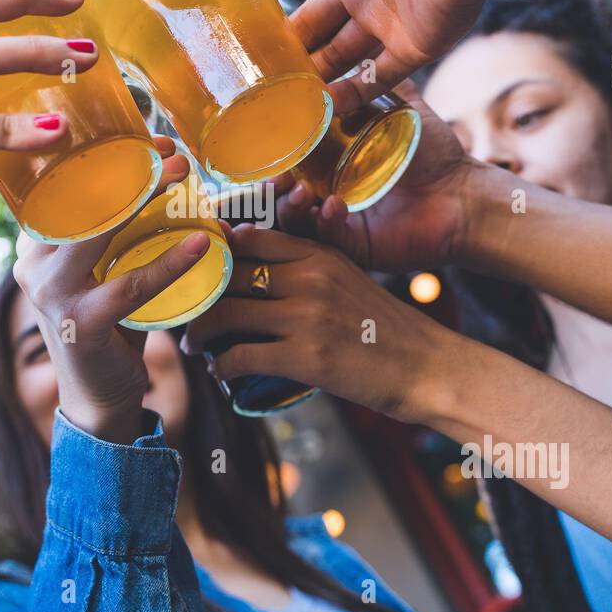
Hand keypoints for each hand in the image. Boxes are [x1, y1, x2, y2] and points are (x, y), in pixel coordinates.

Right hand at [12, 147, 207, 442]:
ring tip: (184, 176)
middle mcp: (33, 265)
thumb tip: (172, 180)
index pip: (64, 188)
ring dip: (146, 199)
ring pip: (100, 233)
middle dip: (127, 168)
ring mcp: (52, 295)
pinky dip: (168, 263)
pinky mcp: (80, 324)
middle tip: (171, 150)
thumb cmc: (110, 324)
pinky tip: (199, 245)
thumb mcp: (103, 271)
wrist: (99, 398)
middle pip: (80, 201)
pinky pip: (130, 284)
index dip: (105, 156)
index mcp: (36, 246)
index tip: (148, 138)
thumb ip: (118, 233)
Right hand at [127, 0, 495, 99]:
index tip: (214, 29)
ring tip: (267, 116)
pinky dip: (351, 103)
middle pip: (312, 21)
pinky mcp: (418, 44)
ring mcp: (390, 10)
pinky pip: (382, 83)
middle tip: (237, 87)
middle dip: (280, 52)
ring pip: (344, 57)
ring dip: (310, 84)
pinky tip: (315, 125)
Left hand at [181, 225, 447, 422]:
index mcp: (320, 253)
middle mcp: (311, 277)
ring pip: (226, 314)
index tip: (199, 271)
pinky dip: (222, 366)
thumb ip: (308, 269)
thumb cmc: (382, 327)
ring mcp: (307, 316)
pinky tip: (220, 372)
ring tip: (194, 344)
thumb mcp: (349, 279)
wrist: (425, 367)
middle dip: (199, 295)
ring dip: (200, 333)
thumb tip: (253, 274)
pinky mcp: (305, 357)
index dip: (216, 254)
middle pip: (230, 275)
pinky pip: (241, 356)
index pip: (251, 239)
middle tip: (186, 311)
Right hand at [275, 80, 478, 273]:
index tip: (268, 146)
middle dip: (273, 189)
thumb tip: (349, 48)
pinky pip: (329, 240)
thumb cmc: (433, 153)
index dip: (273, 157)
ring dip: (292, 209)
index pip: (288, 163)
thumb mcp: (399, 109)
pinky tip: (334, 206)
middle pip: (282, 196)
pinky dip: (326, 224)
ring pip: (297, 223)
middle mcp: (329, 195)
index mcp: (331, 166)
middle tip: (277, 177)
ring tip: (301, 193)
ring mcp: (341, 224)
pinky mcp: (357, 247)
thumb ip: (372, 82)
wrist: (464, 192)